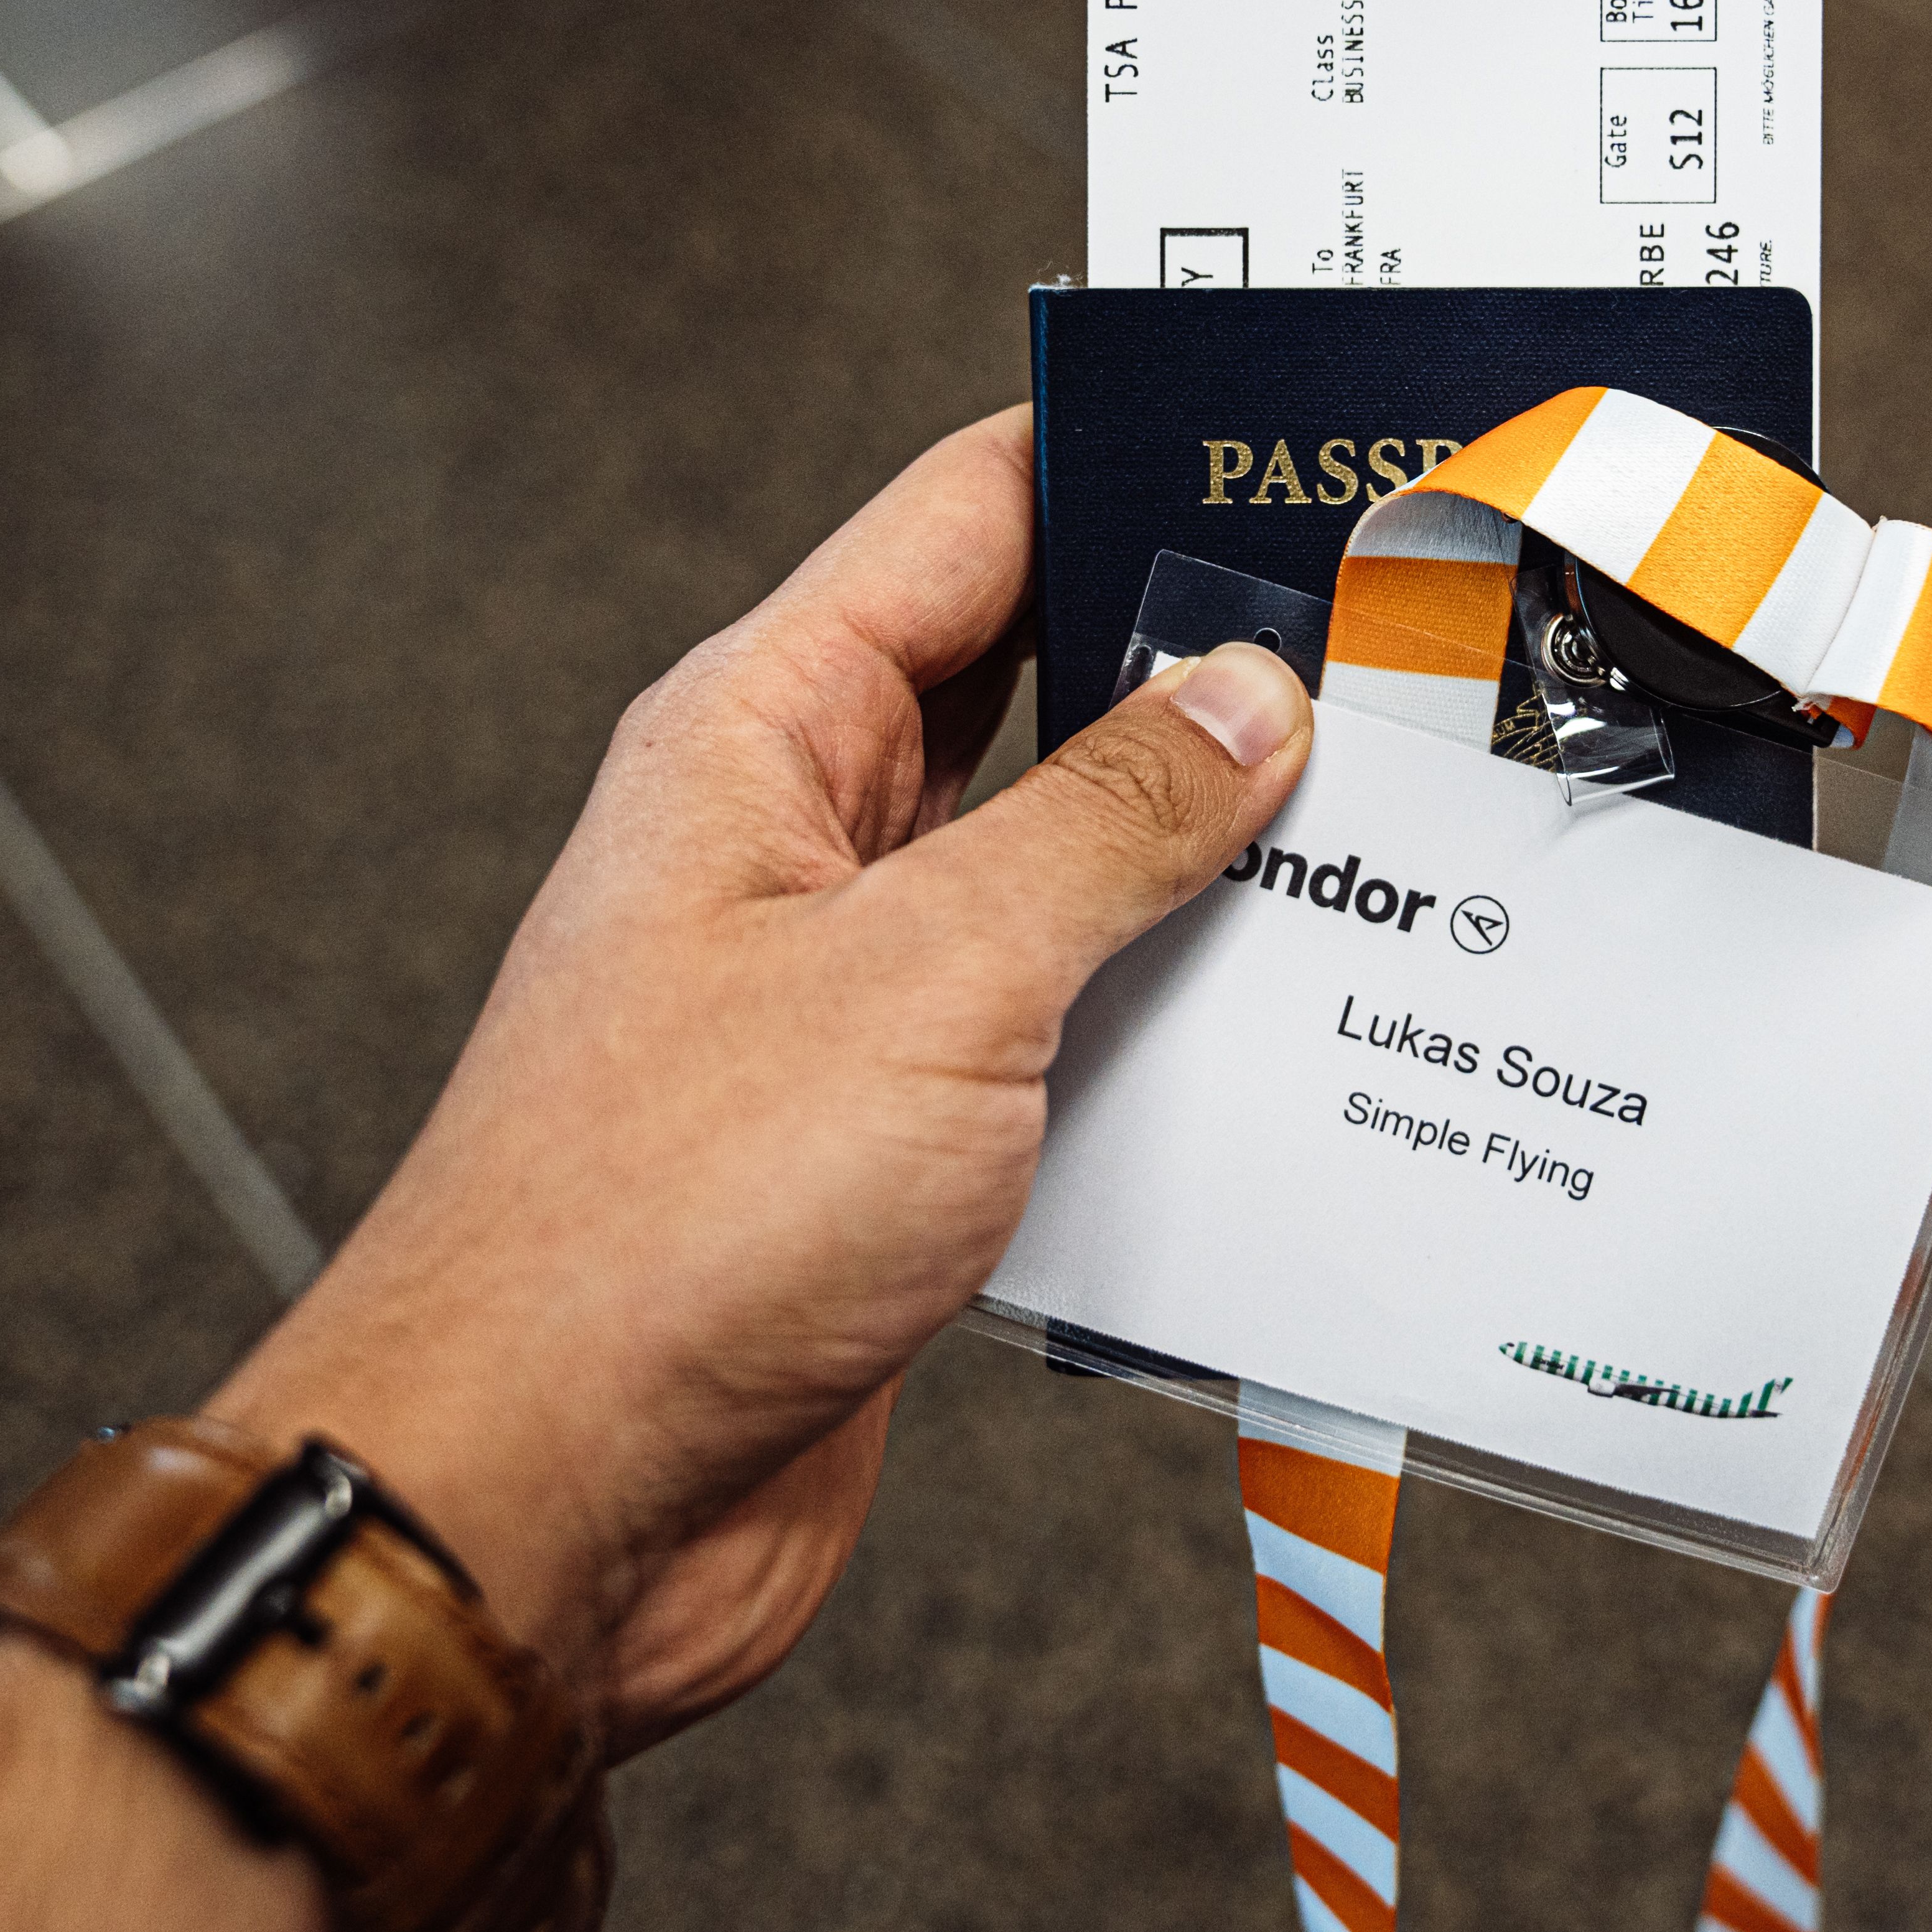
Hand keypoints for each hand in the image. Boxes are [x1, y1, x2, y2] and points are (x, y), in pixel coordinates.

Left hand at [210, 407, 1311, 1751]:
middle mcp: (799, 844)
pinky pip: (1066, 1035)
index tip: (1268, 424)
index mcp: (764, 734)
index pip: (968, 514)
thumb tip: (1241, 700)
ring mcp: (848, 995)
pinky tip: (1300, 1038)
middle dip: (1200, 664)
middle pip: (1035, 687)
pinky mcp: (897, 1142)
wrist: (544, 1507)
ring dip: (1207, 868)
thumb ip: (1108, 822)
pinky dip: (1177, 1030)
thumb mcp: (932, 975)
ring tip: (1387, 838)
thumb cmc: (646, 1230)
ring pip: (1067, 873)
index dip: (1118, 448)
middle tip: (1384, 640)